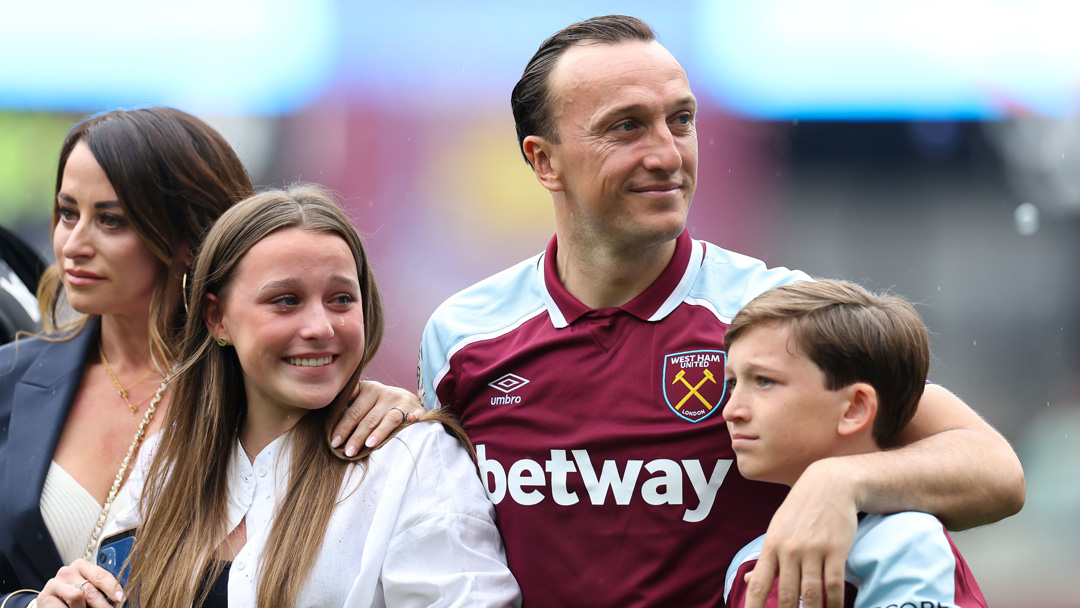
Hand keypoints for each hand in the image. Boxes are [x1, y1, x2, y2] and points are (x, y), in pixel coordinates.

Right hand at [37, 560, 121, 607]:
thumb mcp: (88, 588)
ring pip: (77, 597)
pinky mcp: (44, 598)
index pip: (100, 575)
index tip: (120, 598)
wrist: (51, 603)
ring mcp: (54, 584)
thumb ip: (100, 589)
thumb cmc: (74, 596)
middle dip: (103, 605)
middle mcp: (66, 572)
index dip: (112, 588)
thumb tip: (119, 598)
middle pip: (90, 590)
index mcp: (81, 566)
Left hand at [331, 380, 424, 456]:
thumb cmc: (379, 406)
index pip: (353, 410)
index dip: (343, 426)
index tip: (334, 442)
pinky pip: (412, 417)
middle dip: (356, 436)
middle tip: (348, 452)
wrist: (408, 400)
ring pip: (388, 419)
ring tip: (368, 446)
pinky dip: (411, 419)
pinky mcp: (416, 409)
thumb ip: (350, 411)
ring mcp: (401, 401)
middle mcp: (385, 393)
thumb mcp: (365, 401)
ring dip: (379, 433)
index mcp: (368, 389)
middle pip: (368, 418)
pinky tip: (410, 422)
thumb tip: (331, 435)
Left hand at [743, 459, 858, 607]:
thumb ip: (764, 558)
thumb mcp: (776, 529)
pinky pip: (834, 585)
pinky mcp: (836, 550)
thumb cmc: (800, 510)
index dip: (752, 607)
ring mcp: (812, 550)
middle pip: (786, 595)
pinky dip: (835, 604)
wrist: (830, 484)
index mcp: (771, 546)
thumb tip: (746, 580)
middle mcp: (789, 550)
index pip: (757, 584)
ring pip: (811, 594)